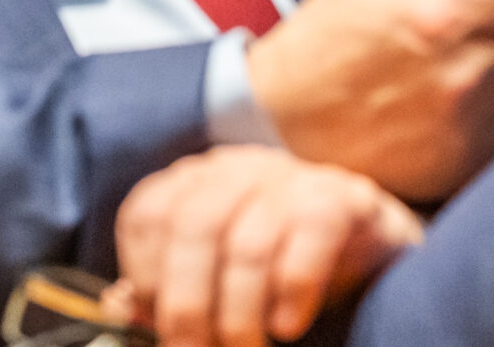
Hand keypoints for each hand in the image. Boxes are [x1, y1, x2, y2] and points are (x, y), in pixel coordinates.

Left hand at [109, 147, 423, 346]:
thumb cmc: (279, 264)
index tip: (154, 323)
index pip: (148, 212)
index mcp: (198, 180)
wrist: (371, 246)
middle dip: (186, 304)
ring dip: (239, 314)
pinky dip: (291, 290)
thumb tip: (122, 307)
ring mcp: (294, 177)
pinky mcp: (343, 198)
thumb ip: (171, 287)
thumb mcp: (218, 276)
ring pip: (247, 243)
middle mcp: (240, 168)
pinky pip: (308, 236)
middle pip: (193, 226)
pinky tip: (286, 325)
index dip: (142, 274)